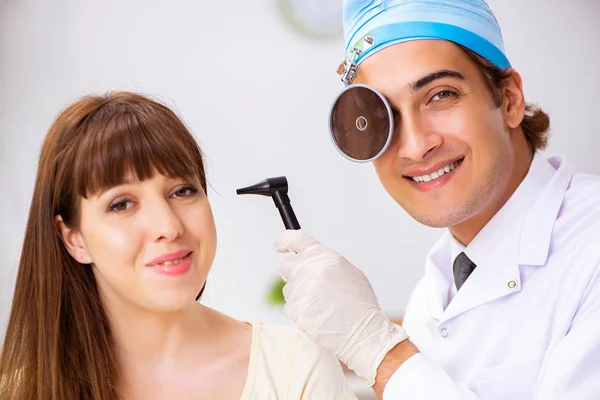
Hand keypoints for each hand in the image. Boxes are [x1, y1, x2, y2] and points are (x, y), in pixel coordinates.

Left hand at [273, 229, 407, 384]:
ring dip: (300, 297)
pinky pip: (290, 309)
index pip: (296, 239)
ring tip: (323, 307)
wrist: (363, 332)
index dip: (283, 240)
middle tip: (309, 288)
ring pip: (289, 290)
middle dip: (293, 276)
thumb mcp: (348, 272)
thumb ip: (325, 263)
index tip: (277, 245)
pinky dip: (301, 314)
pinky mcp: (295, 309)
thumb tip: (308, 261)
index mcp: (325, 256)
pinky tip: (319, 317)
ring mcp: (301, 289)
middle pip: (286, 266)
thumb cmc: (359, 304)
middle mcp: (310, 269)